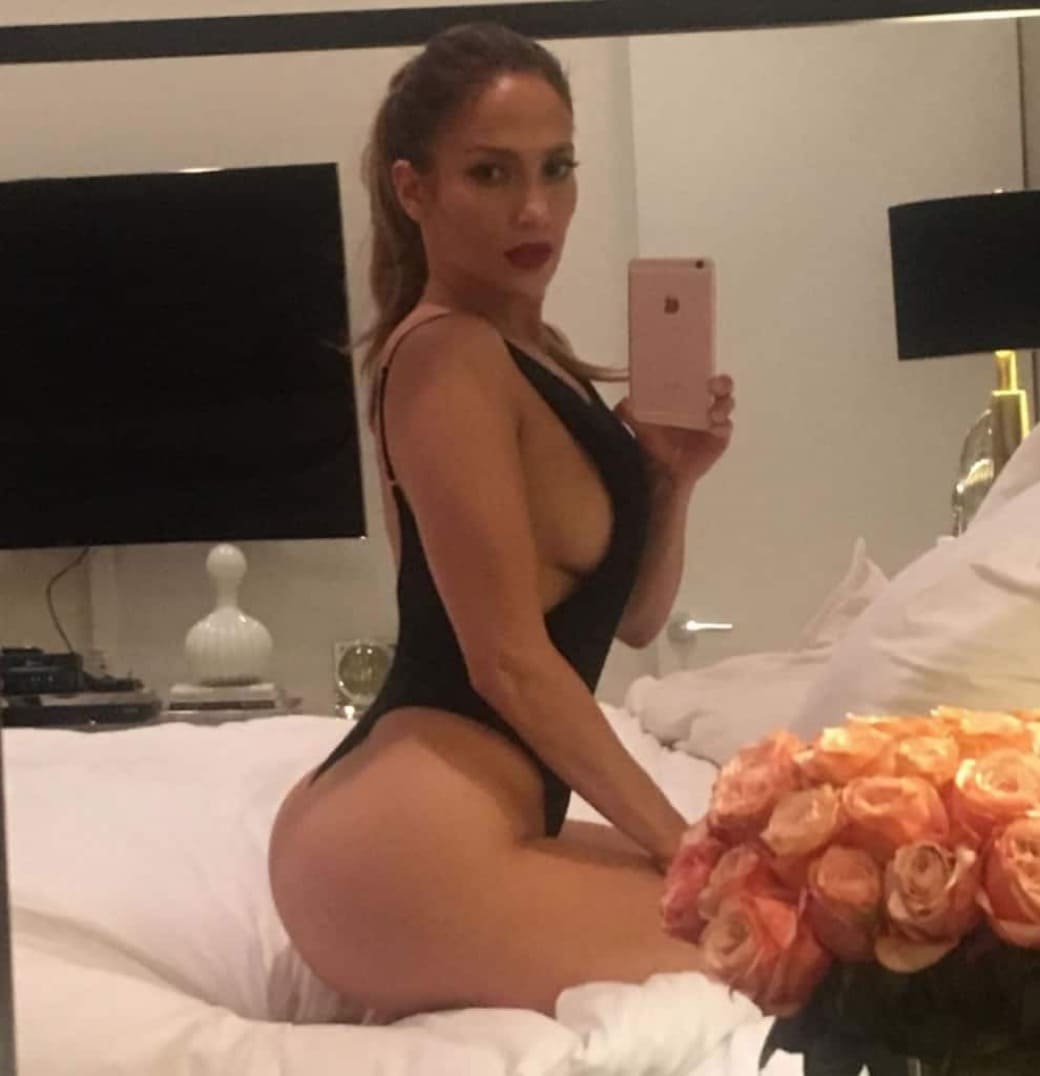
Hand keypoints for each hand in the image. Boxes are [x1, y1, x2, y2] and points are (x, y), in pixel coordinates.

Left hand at [614, 375, 734, 487]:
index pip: (700, 374)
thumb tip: (624, 403)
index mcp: (686, 394)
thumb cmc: (652, 441)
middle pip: (722, 387)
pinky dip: (722, 427)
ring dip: (723, 406)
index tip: (698, 366)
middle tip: (712, 385)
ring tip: (713, 414)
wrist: (660, 471)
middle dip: (722, 383)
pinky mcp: (718, 439)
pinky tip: (714, 427)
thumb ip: (629, 412)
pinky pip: (725, 429)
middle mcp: (703, 404)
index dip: (703, 367)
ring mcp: (713, 421)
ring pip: (727, 405)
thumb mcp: (637, 424)